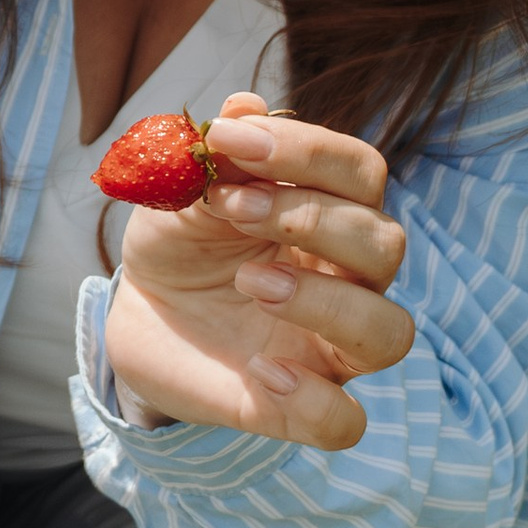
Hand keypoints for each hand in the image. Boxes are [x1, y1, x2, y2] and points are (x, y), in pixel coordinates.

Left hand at [105, 91, 411, 455]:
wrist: (138, 316)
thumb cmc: (179, 244)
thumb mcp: (181, 193)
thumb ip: (216, 157)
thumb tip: (246, 106)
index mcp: (329, 214)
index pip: (360, 172)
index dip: (305, 150)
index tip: (228, 141)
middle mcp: (347, 280)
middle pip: (387, 245)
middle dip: (313, 218)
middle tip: (231, 210)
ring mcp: (330, 347)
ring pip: (390, 332)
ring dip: (326, 301)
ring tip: (250, 282)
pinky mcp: (302, 409)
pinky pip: (346, 421)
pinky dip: (315, 398)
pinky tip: (262, 370)